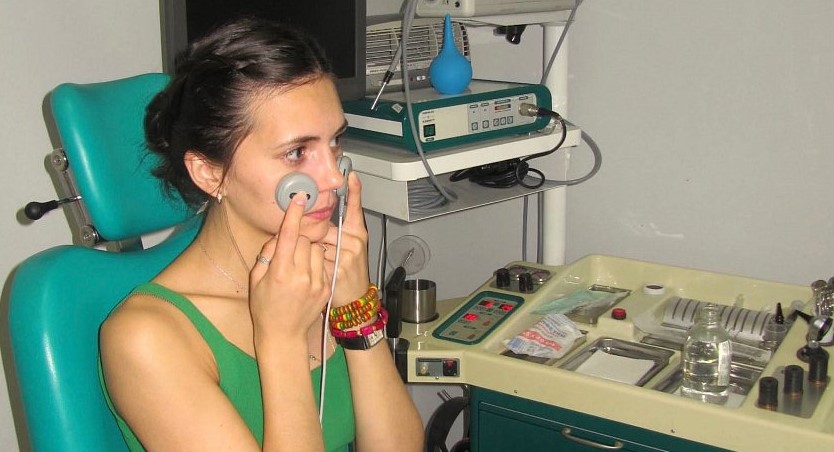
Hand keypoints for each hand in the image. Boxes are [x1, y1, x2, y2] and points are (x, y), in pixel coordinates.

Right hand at [249, 191, 329, 339]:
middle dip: (297, 238)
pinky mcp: (326, 287)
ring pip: (317, 248)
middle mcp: (301, 276)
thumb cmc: (265, 308)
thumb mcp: (256, 279)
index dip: (294, 214)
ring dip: (308, 249)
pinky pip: (323, 263)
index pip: (289, 235)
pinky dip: (315, 263)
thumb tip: (279, 235)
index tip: (299, 198)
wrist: (283, 335)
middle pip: (305, 239)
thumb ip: (267, 254)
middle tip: (289, 250)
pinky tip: (306, 275)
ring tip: (298, 264)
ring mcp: (316, 282)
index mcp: (280, 272)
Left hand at [320, 173, 369, 306]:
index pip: (355, 208)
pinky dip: (312, 265)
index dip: (354, 191)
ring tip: (324, 264)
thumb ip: (337, 233)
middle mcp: (355, 241)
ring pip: (318, 243)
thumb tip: (316, 221)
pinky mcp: (339, 268)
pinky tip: (321, 272)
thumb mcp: (349, 248)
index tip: (351, 176)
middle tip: (319, 251)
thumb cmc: (348, 272)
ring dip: (313, 252)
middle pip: (324, 228)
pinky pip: (316, 259)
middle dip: (314, 237)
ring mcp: (348, 254)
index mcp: (358, 233)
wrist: (354, 300)